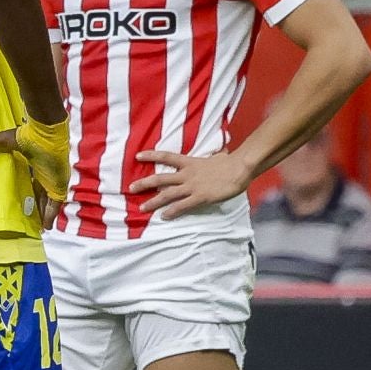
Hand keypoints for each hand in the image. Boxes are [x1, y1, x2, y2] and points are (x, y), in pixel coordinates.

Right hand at [0, 117, 70, 226]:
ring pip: (48, 202)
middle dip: (37, 206)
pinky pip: (54, 205)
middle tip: (30, 219)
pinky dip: (50, 215)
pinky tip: (46, 227)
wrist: (45, 132)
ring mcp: (54, 180)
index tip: (24, 201)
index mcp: (37, 165)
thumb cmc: (29, 135)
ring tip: (37, 228)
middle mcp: (47, 175)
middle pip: (41, 194)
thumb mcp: (6, 140)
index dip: (30, 191)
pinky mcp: (57, 185)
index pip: (34, 182)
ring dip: (43, 214)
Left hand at [128, 148, 250, 219]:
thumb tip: (219, 154)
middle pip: (160, 179)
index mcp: (190, 163)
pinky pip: (183, 205)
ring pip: (167, 194)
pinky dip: (172, 211)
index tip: (137, 156)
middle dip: (144, 184)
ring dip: (153, 202)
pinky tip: (164, 216)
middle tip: (131, 188)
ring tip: (142, 208)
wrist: (240, 168)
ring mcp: (192, 186)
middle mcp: (187, 174)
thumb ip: (211, 158)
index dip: (151, 155)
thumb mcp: (216, 157)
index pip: (166, 157)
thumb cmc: (230, 162)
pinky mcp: (200, 197)